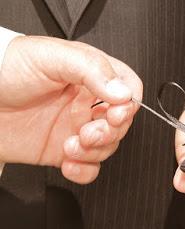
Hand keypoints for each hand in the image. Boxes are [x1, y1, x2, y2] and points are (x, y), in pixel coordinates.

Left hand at [0, 36, 141, 183]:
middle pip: (121, 123)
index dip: (128, 105)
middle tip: (88, 133)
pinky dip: (84, 171)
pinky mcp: (64, 150)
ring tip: (70, 145)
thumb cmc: (8, 69)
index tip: (115, 113)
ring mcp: (77, 127)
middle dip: (109, 132)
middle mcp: (88, 102)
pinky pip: (89, 167)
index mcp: (92, 76)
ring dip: (94, 152)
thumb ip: (91, 69)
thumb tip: (122, 93)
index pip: (129, 90)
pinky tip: (69, 164)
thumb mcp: (51, 57)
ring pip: (108, 147)